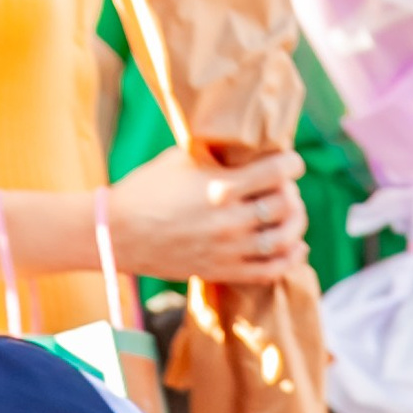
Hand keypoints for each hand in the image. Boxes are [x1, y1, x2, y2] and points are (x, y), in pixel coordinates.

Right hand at [110, 146, 309, 287]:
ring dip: (296, 224)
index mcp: (220, 186)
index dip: (291, 164)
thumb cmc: (147, 190)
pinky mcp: (223, 271)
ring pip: (284, 239)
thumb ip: (217, 153)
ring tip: (291, 214)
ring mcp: (228, 249)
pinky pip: (271, 270)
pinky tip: (296, 246)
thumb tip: (246, 141)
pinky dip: (291, 258)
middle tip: (285, 187)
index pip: (277, 172)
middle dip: (291, 192)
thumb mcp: (180, 159)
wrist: (116, 234)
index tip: (291, 161)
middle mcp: (229, 219)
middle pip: (285, 205)